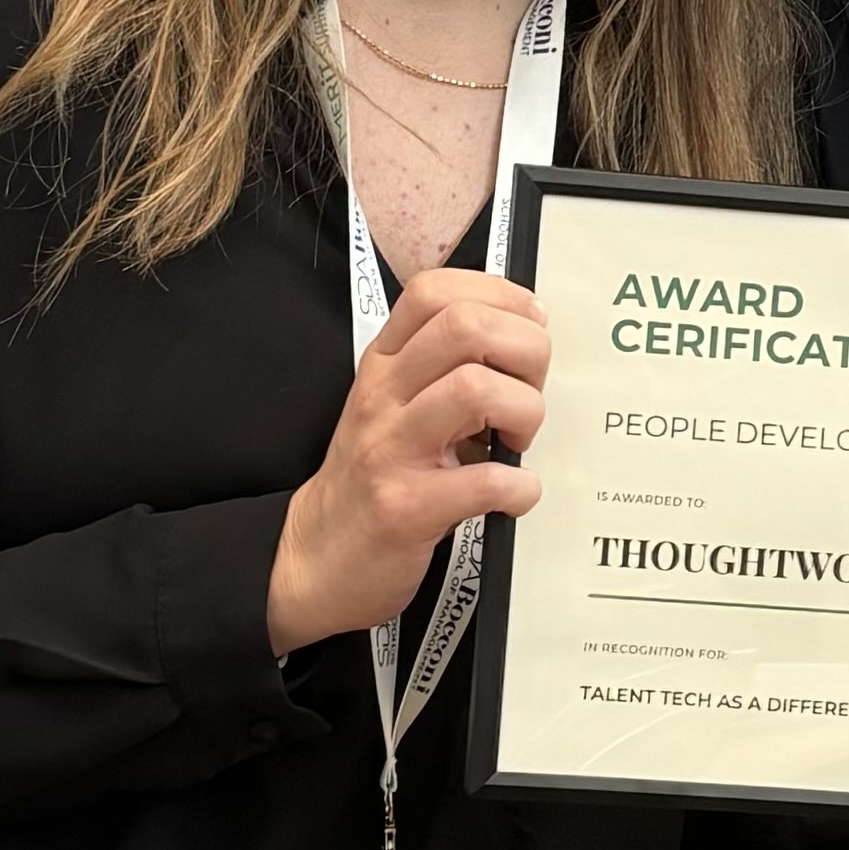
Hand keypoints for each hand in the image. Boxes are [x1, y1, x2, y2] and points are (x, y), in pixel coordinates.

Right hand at [265, 271, 547, 653]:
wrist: (317, 558)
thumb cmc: (374, 477)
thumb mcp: (396, 405)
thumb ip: (443, 367)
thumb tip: (524, 337)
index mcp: (385, 363)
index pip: (435, 291)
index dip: (499, 295)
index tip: (530, 327)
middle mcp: (383, 395)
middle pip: (467, 327)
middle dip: (526, 350)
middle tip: (531, 390)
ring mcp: (390, 449)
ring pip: (476, 388)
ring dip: (525, 411)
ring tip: (518, 441)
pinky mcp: (405, 508)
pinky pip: (484, 481)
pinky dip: (519, 487)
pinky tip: (515, 494)